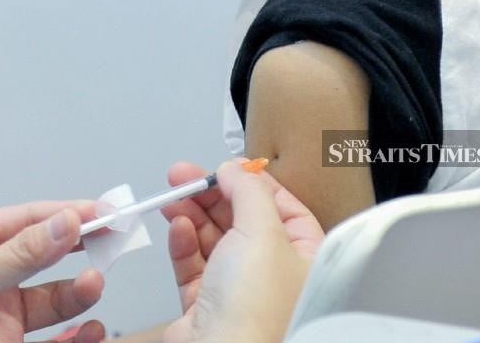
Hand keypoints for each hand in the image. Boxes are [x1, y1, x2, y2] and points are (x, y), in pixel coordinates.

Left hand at [0, 202, 105, 342]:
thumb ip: (23, 254)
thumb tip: (68, 221)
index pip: (30, 219)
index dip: (70, 213)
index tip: (106, 211)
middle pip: (47, 252)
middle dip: (82, 245)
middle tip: (117, 238)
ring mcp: (0, 308)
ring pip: (53, 294)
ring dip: (79, 289)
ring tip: (95, 283)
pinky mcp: (7, 341)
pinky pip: (52, 333)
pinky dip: (76, 330)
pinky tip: (91, 327)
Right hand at [161, 160, 324, 342]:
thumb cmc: (256, 311)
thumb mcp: (262, 231)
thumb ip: (249, 192)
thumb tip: (236, 169)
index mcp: (305, 258)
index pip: (285, 208)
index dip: (256, 185)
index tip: (229, 168)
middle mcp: (275, 275)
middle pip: (242, 220)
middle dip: (212, 195)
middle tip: (186, 175)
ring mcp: (239, 290)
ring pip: (213, 240)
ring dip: (192, 214)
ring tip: (174, 195)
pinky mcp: (206, 304)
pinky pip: (194, 265)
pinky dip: (184, 243)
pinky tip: (178, 226)